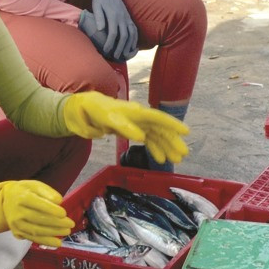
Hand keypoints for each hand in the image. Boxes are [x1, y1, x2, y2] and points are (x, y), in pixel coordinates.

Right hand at [0, 180, 74, 246]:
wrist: (5, 200)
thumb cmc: (24, 191)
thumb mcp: (34, 185)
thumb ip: (47, 191)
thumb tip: (59, 201)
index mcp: (21, 197)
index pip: (37, 204)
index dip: (51, 210)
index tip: (64, 213)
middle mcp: (16, 212)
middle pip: (38, 219)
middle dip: (56, 223)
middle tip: (70, 224)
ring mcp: (16, 224)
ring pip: (36, 231)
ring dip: (53, 233)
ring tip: (66, 232)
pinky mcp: (17, 232)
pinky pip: (33, 239)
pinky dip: (46, 242)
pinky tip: (57, 243)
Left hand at [61, 92, 189, 164]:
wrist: (82, 109)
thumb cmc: (94, 111)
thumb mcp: (106, 118)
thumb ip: (123, 127)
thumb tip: (142, 137)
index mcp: (134, 112)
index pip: (157, 117)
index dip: (172, 124)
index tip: (186, 132)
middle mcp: (139, 117)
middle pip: (159, 129)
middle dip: (172, 141)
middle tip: (182, 154)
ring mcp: (136, 124)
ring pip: (155, 135)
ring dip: (165, 147)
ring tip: (175, 159)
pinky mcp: (132, 130)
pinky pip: (147, 140)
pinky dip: (154, 148)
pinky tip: (160, 158)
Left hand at [87, 0, 137, 60]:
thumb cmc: (100, 0)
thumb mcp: (96, 6)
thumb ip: (98, 17)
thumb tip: (100, 29)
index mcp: (113, 15)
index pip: (113, 33)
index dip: (110, 43)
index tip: (106, 50)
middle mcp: (122, 18)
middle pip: (124, 35)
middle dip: (120, 47)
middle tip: (115, 56)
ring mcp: (127, 18)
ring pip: (131, 34)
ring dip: (129, 45)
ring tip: (124, 55)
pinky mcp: (130, 19)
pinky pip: (135, 31)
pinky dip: (135, 40)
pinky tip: (132, 47)